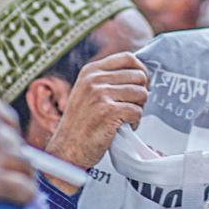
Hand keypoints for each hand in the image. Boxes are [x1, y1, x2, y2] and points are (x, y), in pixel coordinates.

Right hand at [45, 53, 149, 176]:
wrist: (67, 150)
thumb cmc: (81, 124)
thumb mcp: (87, 92)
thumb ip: (107, 80)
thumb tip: (140, 73)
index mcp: (90, 71)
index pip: (128, 58)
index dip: (141, 70)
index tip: (141, 84)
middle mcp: (94, 79)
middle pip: (138, 76)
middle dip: (141, 93)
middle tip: (132, 107)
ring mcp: (100, 94)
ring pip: (141, 93)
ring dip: (139, 108)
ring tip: (126, 118)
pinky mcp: (108, 112)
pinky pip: (137, 111)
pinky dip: (135, 122)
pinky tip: (124, 127)